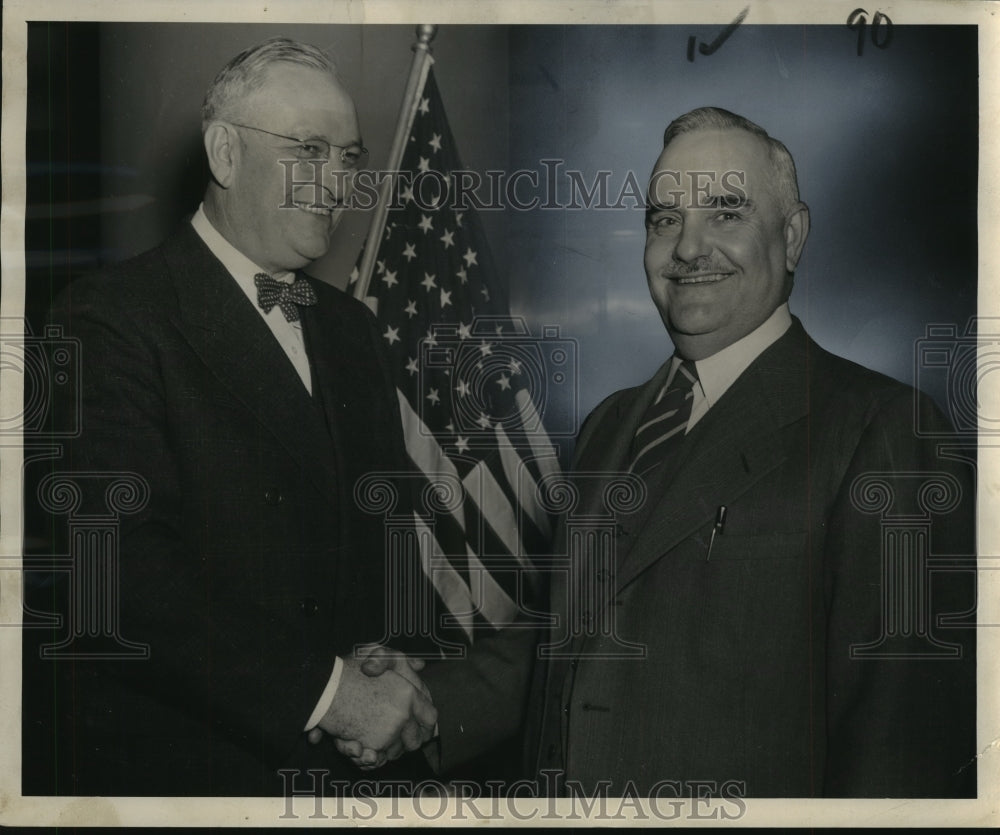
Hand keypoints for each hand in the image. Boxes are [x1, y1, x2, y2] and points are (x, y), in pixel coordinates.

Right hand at [314, 650, 435, 768]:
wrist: (324, 688)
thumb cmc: (349, 670)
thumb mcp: (379, 655)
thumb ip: (401, 661)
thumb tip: (420, 665)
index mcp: (409, 692)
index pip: (431, 717)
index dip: (426, 724)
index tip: (420, 727)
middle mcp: (403, 714)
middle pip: (416, 740)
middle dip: (408, 741)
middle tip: (397, 737)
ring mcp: (389, 732)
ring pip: (396, 751)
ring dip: (387, 750)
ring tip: (373, 739)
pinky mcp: (372, 747)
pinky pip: (378, 759)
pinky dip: (370, 758)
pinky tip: (360, 747)